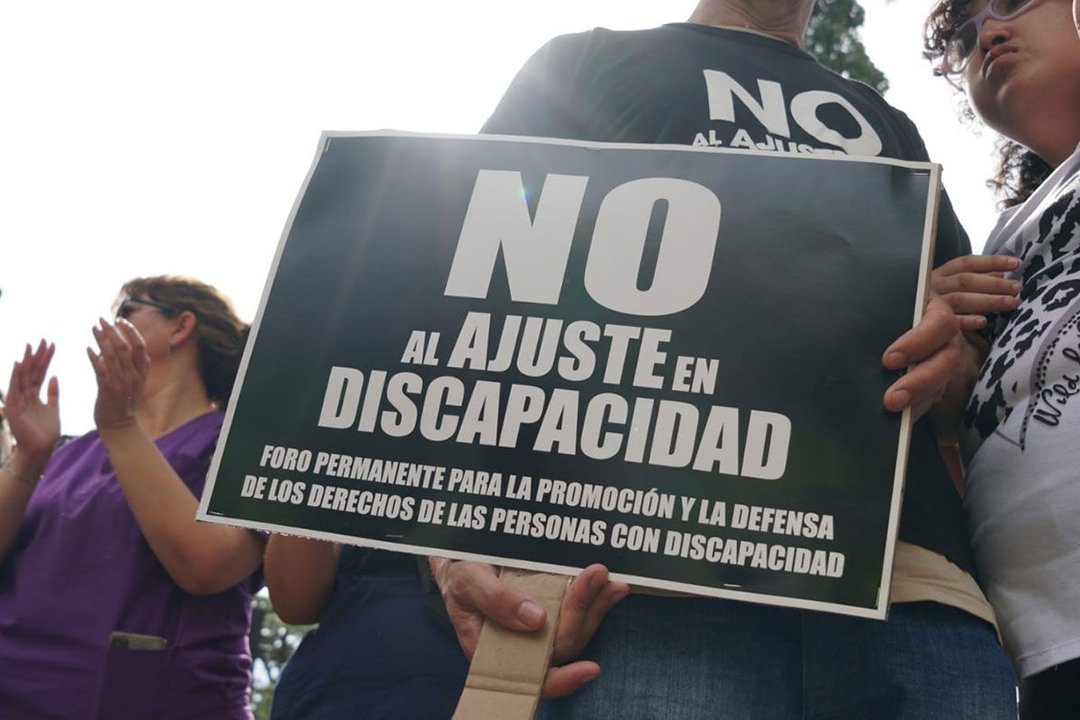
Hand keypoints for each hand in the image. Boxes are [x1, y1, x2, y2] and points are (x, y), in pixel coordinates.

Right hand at [5, 340, 60, 463]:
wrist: (40, 449)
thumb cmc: (46, 432)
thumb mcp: (53, 409)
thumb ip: (53, 393)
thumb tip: (54, 376)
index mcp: (34, 395)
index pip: (40, 373)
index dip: (45, 359)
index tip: (51, 345)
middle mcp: (25, 395)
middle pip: (31, 372)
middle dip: (37, 356)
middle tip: (43, 340)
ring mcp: (18, 401)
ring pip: (23, 377)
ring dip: (27, 362)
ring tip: (31, 346)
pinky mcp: (14, 408)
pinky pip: (15, 389)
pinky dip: (16, 376)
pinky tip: (19, 364)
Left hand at [87, 318, 148, 431]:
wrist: (120, 424)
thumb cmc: (123, 400)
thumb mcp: (132, 380)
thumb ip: (127, 363)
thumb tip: (112, 343)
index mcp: (142, 372)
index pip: (140, 345)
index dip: (131, 331)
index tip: (120, 320)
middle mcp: (134, 375)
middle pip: (124, 347)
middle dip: (112, 330)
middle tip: (101, 319)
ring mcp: (122, 382)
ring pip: (112, 355)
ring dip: (101, 339)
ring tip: (93, 328)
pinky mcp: (108, 389)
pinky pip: (101, 370)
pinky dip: (94, 357)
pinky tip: (88, 348)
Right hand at [432, 560, 628, 697]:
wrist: (462, 558)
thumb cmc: (460, 575)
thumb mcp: (468, 581)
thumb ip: (496, 600)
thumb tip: (535, 619)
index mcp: (496, 652)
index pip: (533, 678)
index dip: (562, 680)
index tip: (591, 669)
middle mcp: (523, 646)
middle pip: (562, 644)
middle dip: (582, 611)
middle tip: (596, 575)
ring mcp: (541, 628)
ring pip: (577, 629)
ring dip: (597, 604)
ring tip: (611, 580)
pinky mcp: (554, 609)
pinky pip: (580, 611)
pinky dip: (597, 597)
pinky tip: (609, 583)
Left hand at [881, 294, 961, 419]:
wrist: (889, 315)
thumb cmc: (887, 307)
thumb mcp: (886, 303)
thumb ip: (880, 315)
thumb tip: (853, 332)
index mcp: (937, 311)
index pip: (939, 325)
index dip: (917, 343)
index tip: (888, 359)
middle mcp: (947, 339)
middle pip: (946, 362)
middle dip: (919, 382)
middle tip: (891, 399)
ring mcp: (943, 362)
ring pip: (940, 385)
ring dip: (916, 401)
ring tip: (892, 411)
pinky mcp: (934, 382)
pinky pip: (929, 399)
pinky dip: (914, 409)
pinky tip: (896, 418)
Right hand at [931, 254, 1020, 331]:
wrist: (893, 323)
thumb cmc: (928, 303)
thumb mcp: (944, 287)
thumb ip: (969, 280)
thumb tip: (1000, 274)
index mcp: (938, 273)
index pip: (966, 263)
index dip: (991, 261)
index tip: (1015, 263)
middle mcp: (933, 285)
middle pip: (966, 281)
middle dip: (994, 284)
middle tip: (1017, 287)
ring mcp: (929, 303)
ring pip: (961, 299)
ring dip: (988, 301)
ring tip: (1011, 303)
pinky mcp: (925, 321)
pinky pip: (948, 320)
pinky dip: (965, 321)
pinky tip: (982, 322)